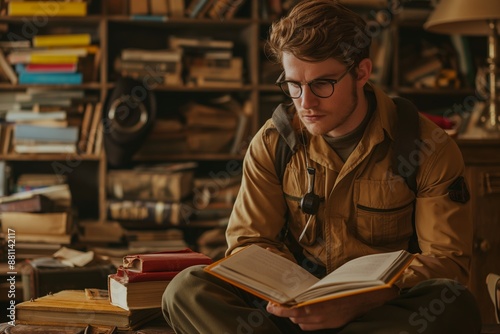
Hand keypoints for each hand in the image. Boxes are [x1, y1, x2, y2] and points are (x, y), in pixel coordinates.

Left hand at [266, 287, 398, 330]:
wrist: (367, 296)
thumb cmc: (345, 286)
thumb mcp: (325, 285)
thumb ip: (311, 291)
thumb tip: (297, 289)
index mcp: (317, 305)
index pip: (292, 311)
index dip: (279, 310)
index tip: (270, 306)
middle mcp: (321, 316)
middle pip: (295, 318)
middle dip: (287, 312)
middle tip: (279, 304)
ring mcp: (327, 322)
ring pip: (302, 324)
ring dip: (296, 317)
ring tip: (295, 307)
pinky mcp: (333, 325)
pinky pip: (312, 327)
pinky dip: (307, 321)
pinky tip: (308, 313)